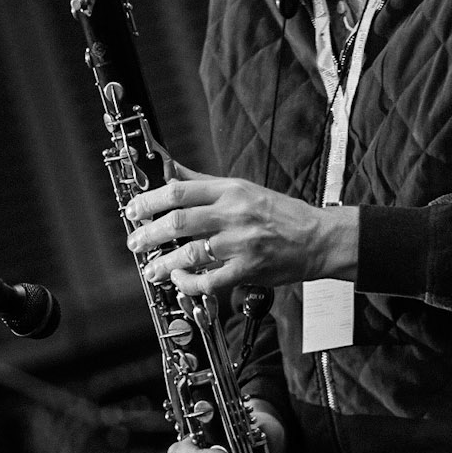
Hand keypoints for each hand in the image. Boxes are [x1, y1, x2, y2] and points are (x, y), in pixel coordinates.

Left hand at [125, 165, 357, 296]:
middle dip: (150, 233)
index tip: (134, 210)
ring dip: (164, 263)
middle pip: (179, 221)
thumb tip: (170, 169)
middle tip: (135, 243)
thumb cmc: (280, 214)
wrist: (317, 238)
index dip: (150, 201)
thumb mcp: (243, 188)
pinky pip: (210, 280)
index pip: (180, 191)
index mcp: (230, 190)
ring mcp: (241, 243)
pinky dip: (190, 282)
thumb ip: (203, 182)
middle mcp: (234, 213)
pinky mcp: (249, 269)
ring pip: (191, 253)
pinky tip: (180, 280)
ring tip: (151, 269)